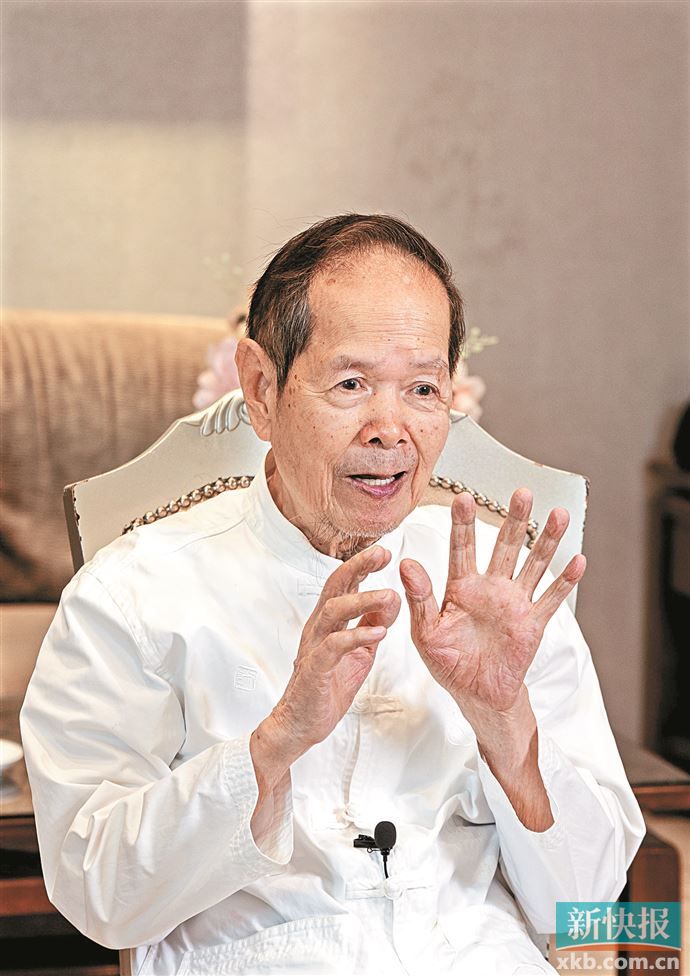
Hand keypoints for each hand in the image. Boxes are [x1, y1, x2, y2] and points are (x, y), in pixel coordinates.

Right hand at [263, 545, 400, 761]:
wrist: (302, 723)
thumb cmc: (328, 686)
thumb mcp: (359, 651)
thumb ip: (372, 624)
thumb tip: (392, 598)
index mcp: (329, 621)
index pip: (343, 583)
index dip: (361, 564)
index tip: (384, 551)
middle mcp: (319, 627)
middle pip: (335, 586)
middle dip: (359, 567)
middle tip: (382, 554)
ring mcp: (315, 646)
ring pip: (334, 610)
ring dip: (362, 599)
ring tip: (389, 595)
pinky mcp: (315, 668)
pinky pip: (334, 646)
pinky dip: (357, 636)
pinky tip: (379, 633)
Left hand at [399, 487, 585, 718]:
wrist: (476, 696)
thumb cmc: (447, 662)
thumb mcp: (425, 632)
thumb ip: (419, 598)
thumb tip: (406, 563)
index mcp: (460, 587)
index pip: (462, 549)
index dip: (463, 524)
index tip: (463, 498)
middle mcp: (490, 588)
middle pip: (504, 547)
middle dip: (513, 520)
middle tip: (522, 492)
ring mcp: (514, 604)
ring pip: (534, 565)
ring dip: (546, 540)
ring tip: (558, 514)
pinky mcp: (532, 623)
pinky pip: (551, 599)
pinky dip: (565, 581)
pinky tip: (578, 560)